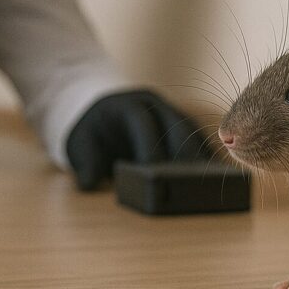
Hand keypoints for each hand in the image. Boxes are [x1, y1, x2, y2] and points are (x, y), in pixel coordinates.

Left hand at [66, 90, 209, 190]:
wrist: (101, 116)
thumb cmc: (92, 134)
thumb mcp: (79, 146)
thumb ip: (84, 163)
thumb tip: (88, 184)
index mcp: (127, 105)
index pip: (143, 123)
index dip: (149, 148)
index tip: (153, 175)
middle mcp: (153, 104)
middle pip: (175, 124)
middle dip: (183, 152)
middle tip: (187, 181)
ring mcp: (170, 112)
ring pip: (191, 131)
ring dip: (199, 155)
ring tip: (205, 183)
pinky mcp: (181, 126)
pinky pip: (197, 139)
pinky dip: (203, 156)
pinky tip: (209, 179)